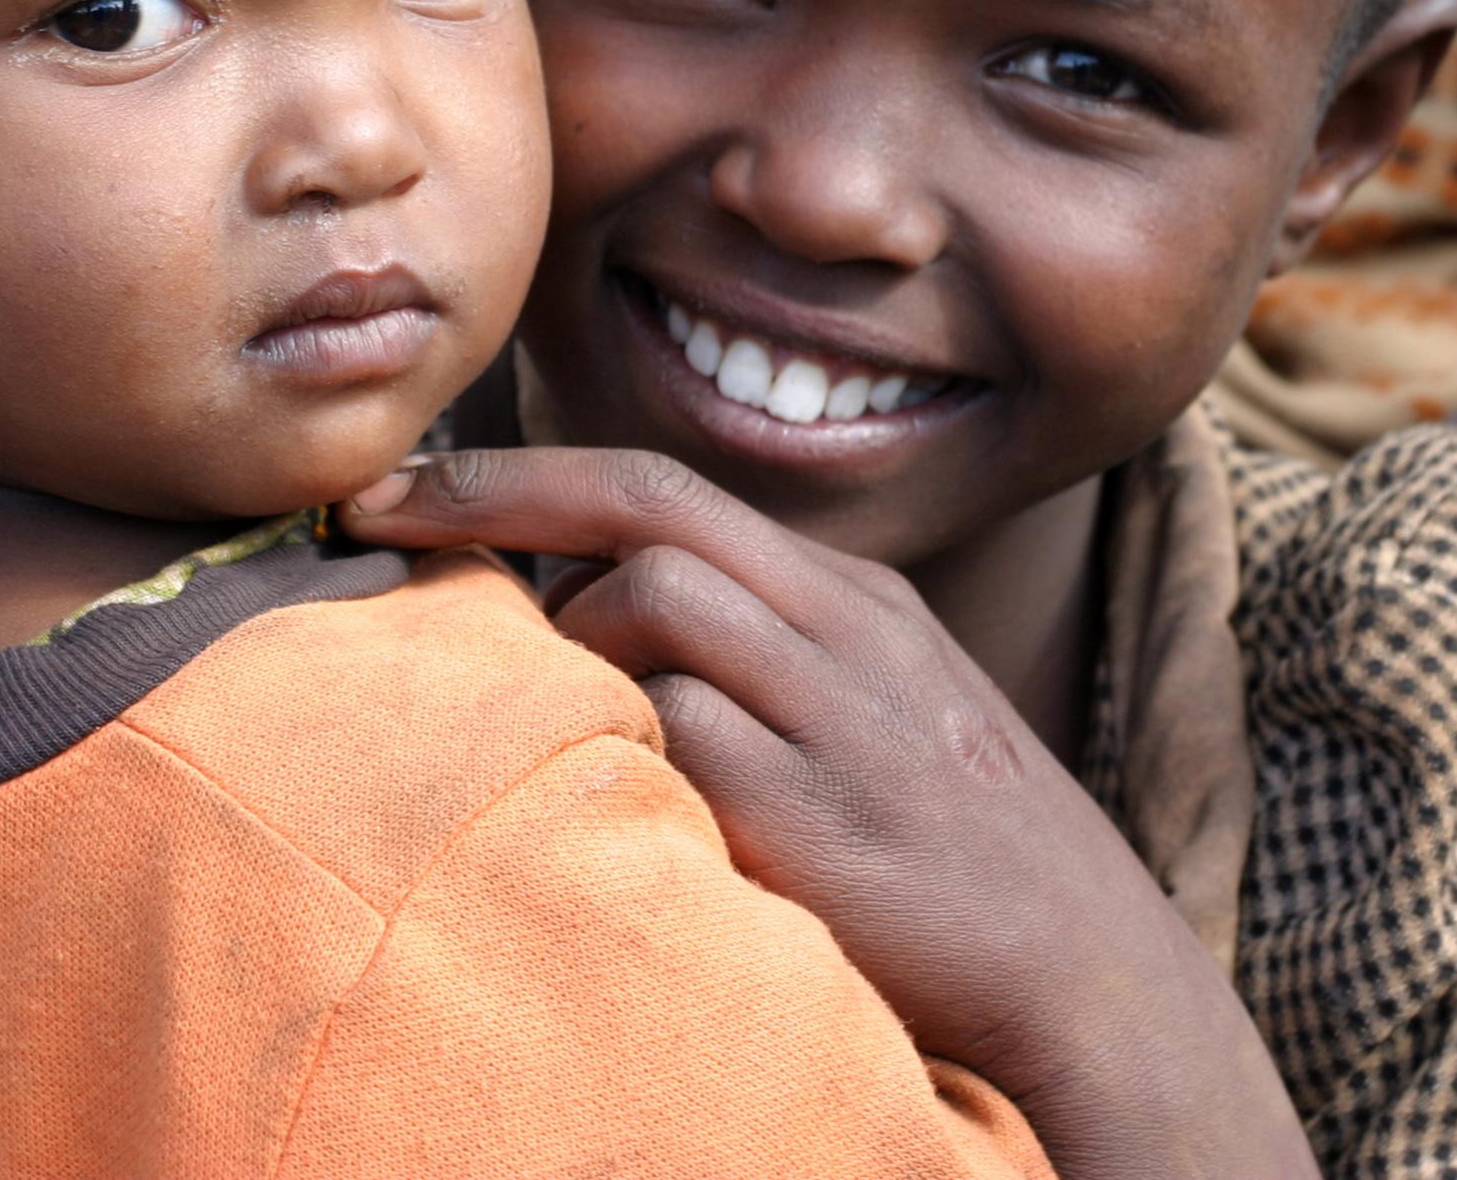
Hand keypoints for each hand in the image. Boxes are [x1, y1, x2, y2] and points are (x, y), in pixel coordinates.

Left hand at [344, 448, 1314, 1179]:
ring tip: (560, 727)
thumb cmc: (954, 854)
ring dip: (573, 648)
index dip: (519, 477)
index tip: (403, 486)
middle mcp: (846, 629)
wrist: (1084, 979)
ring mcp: (837, 714)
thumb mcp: (879, 711)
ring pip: (653, 605)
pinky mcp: (818, 815)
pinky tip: (615, 806)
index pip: (664, 487)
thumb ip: (760, 652)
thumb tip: (589, 617)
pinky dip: (622, 752)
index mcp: (854, 595)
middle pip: (645, 508)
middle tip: (372, 512)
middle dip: (494, 496)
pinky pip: (675, 738)